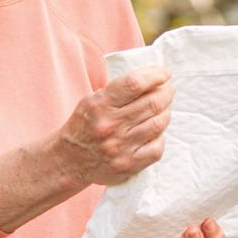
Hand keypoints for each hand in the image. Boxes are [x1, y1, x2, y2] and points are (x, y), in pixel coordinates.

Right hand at [51, 66, 173, 187]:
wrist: (68, 161)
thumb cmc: (84, 126)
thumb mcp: (92, 101)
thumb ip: (118, 90)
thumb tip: (151, 78)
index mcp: (99, 105)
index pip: (135, 84)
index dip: (155, 75)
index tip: (164, 73)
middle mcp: (110, 125)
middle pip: (152, 103)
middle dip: (166, 92)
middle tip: (168, 89)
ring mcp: (120, 147)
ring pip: (159, 123)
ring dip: (166, 112)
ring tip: (164, 108)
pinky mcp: (128, 165)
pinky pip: (157, 148)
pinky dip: (160, 136)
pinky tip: (155, 131)